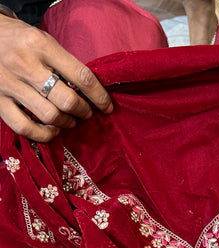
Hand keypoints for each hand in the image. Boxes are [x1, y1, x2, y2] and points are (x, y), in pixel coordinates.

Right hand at [0, 14, 112, 141]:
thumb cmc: (18, 39)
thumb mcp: (42, 40)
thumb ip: (62, 62)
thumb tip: (89, 91)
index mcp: (41, 45)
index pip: (81, 76)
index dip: (99, 96)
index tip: (107, 106)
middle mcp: (25, 64)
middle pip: (66, 100)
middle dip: (82, 111)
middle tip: (86, 113)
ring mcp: (9, 84)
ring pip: (49, 115)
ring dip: (66, 123)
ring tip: (70, 121)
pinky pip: (24, 127)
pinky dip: (43, 134)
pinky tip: (52, 130)